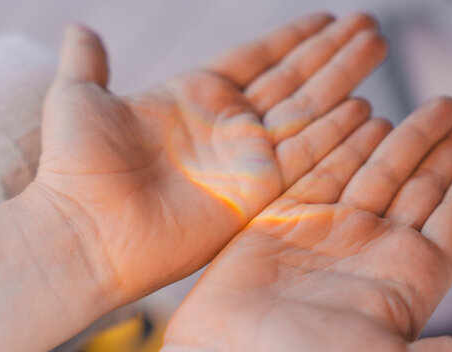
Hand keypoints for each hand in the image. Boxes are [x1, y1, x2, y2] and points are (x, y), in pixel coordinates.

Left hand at [31, 13, 386, 302]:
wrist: (85, 230)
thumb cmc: (76, 167)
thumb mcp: (79, 98)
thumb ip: (90, 62)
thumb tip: (80, 29)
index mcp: (194, 97)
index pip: (258, 59)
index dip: (293, 38)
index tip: (326, 17)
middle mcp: (227, 127)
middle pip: (293, 80)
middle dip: (332, 52)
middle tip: (369, 25)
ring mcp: (246, 160)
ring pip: (308, 110)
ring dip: (344, 80)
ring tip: (376, 47)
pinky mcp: (257, 192)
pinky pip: (307, 155)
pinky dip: (336, 132)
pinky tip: (365, 106)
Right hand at [158, 98, 451, 351]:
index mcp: (406, 276)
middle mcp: (371, 245)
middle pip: (423, 182)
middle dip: (447, 145)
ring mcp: (329, 226)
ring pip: (380, 167)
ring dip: (408, 136)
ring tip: (435, 107)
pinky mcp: (286, 214)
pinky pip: (325, 166)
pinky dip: (348, 141)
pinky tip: (369, 116)